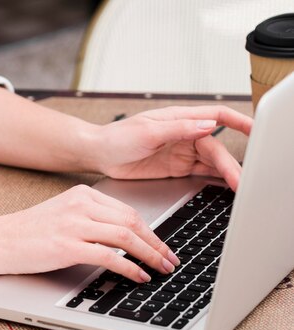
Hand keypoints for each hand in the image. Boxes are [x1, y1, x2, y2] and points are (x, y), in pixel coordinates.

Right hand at [0, 185, 179, 282]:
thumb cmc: (25, 233)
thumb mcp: (61, 215)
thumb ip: (90, 219)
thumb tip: (122, 237)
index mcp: (81, 194)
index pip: (127, 210)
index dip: (151, 231)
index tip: (161, 246)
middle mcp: (79, 205)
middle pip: (132, 221)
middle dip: (156, 243)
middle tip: (170, 260)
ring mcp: (73, 224)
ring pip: (125, 236)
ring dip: (149, 255)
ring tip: (161, 269)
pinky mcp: (66, 246)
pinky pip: (108, 255)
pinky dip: (129, 267)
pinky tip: (138, 276)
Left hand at [96, 106, 252, 190]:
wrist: (99, 154)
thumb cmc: (117, 137)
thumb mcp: (147, 131)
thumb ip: (178, 129)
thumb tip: (207, 125)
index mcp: (180, 119)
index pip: (217, 116)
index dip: (239, 121)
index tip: (255, 130)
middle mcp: (185, 134)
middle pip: (216, 147)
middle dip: (231, 163)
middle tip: (240, 180)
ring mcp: (181, 152)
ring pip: (211, 162)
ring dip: (226, 173)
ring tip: (238, 186)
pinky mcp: (176, 167)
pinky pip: (201, 172)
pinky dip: (214, 179)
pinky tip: (226, 185)